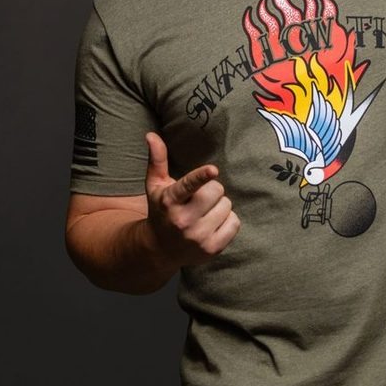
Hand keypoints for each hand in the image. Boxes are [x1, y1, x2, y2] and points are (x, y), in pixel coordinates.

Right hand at [144, 132, 240, 266]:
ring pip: (227, 206)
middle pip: (216, 191)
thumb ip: (157, 160)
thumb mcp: (155, 186)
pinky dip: (228, 221)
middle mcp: (182, 221)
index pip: (188, 186)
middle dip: (212, 189)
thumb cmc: (161, 210)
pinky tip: (213, 224)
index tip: (212, 170)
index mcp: (170, 201)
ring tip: (205, 212)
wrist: (159, 249)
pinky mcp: (211, 249)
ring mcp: (197, 237)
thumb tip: (151, 135)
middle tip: (201, 197)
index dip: (201, 177)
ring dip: (220, 205)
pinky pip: (235, 223)